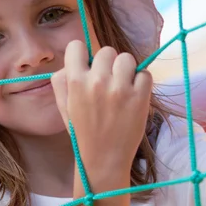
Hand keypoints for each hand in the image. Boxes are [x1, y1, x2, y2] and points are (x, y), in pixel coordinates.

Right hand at [51, 41, 152, 175]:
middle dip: (108, 64)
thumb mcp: (63, 107)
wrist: (103, 159)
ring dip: (126, 70)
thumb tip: (70, 64)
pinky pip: (145, 73)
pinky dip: (141, 82)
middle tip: (108, 82)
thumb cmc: (82, 132)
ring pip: (127, 58)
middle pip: (106, 51)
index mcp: (75, 82)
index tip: (88, 66)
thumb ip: (61, 82)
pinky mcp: (140, 97)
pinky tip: (134, 95)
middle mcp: (97, 81)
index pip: (76, 46)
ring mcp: (120, 89)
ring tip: (123, 88)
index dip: (83, 55)